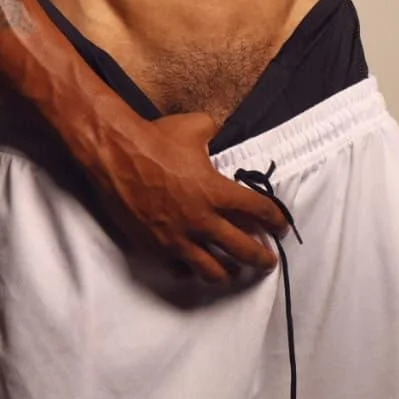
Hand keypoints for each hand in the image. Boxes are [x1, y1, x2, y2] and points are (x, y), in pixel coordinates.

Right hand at [87, 110, 289, 283]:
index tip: (282, 227)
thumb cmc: (156, 138)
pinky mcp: (156, 246)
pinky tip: (196, 266)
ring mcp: (178, 238)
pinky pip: (181, 267)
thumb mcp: (195, 126)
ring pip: (213, 270)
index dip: (276, 220)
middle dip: (262, 257)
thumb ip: (215, 133)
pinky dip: (192, 268)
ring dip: (229, 272)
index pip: (258, 211)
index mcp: (216, 191)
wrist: (116, 154)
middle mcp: (201, 220)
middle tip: (269, 260)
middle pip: (243, 249)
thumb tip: (219, 132)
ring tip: (235, 271)